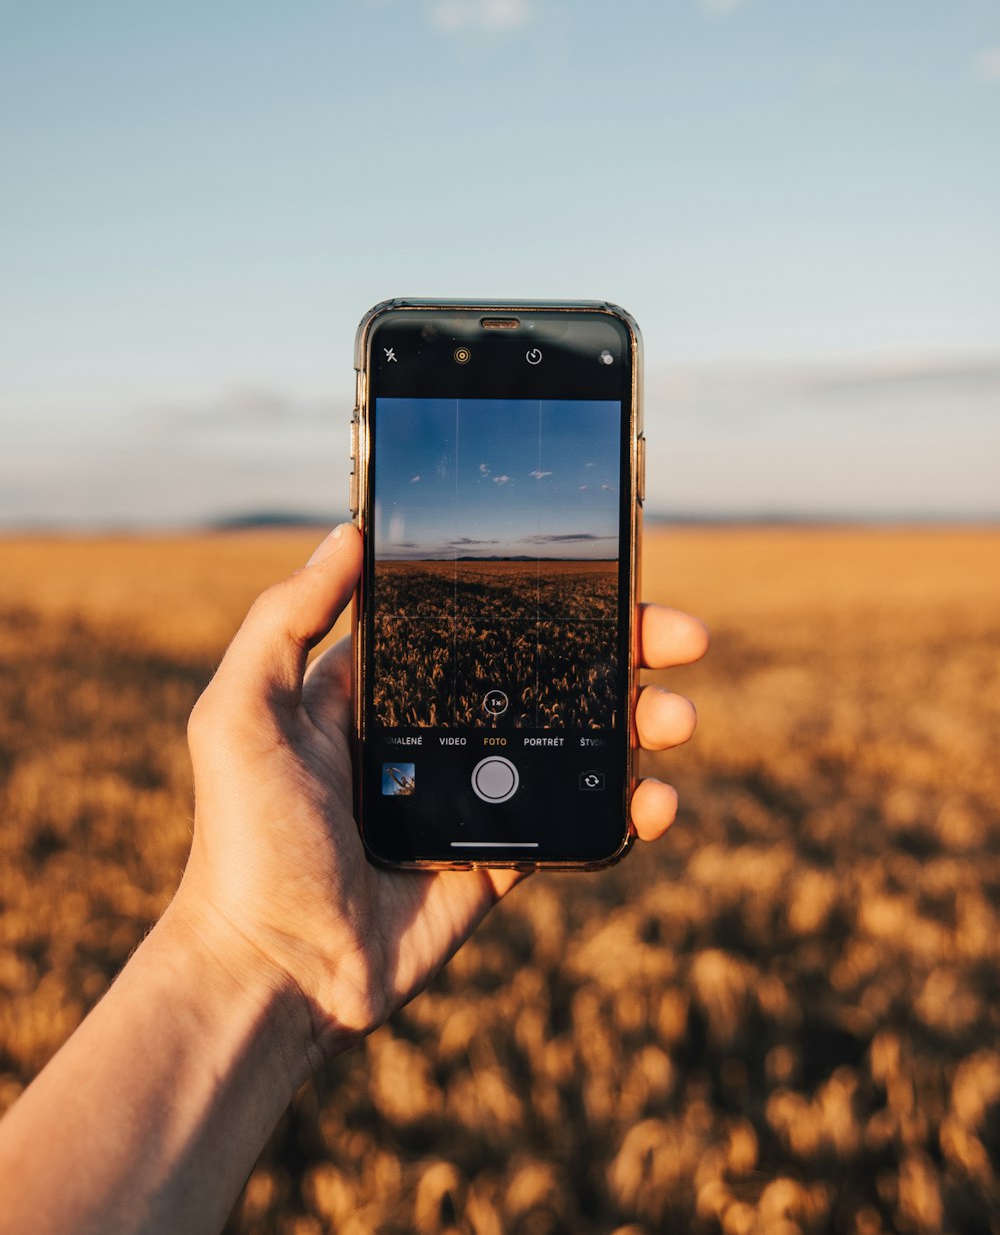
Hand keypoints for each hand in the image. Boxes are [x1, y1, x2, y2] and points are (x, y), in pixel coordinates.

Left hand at [179, 525, 707, 1068]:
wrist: (275, 970)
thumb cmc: (246, 840)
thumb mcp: (242, 714)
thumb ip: (285, 622)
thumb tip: (347, 534)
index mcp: (385, 689)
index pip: (480, 621)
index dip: (542, 595)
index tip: (601, 569)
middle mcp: (438, 731)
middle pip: (550, 672)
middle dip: (623, 647)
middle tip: (681, 636)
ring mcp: (478, 795)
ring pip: (579, 739)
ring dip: (641, 720)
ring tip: (679, 716)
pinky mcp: (503, 856)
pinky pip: (580, 819)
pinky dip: (630, 805)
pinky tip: (656, 796)